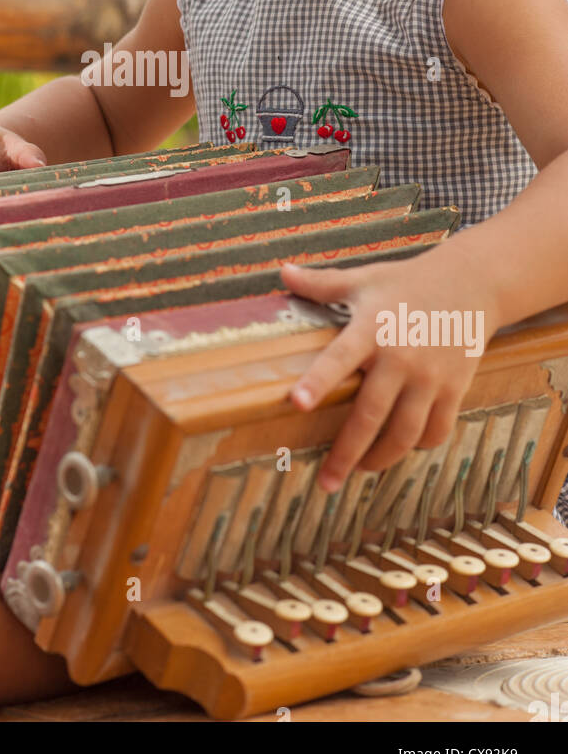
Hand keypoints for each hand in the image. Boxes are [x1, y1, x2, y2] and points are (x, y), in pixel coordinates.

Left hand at [279, 246, 502, 492]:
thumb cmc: (407, 282)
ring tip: (358, 470)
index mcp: (372, 328)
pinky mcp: (454, 388)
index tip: (295, 403)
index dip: (317, 381)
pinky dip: (418, 447)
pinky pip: (436, 430)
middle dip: (346, 453)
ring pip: (404, 432)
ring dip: (380, 459)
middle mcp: (400, 356)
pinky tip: (400, 449)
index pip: (338, 357)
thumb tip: (281, 270)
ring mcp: (429, 376)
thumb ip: (321, 284)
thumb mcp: (364, 279)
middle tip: (326, 482)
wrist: (471, 284)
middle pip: (370, 414)